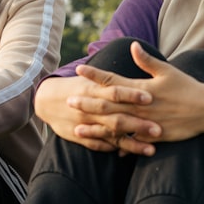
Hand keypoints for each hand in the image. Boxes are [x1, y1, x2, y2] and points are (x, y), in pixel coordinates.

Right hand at [35, 57, 157, 154]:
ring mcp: (86, 125)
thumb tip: (134, 50)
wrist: (44, 100)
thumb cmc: (73, 86)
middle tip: (158, 129)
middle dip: (138, 125)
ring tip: (152, 149)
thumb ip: (109, 75)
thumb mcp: (87, 78)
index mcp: (93, 90)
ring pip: (112, 136)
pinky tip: (132, 154)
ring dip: (132, 143)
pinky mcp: (81, 138)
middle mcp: (90, 109)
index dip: (132, 94)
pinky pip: (100, 146)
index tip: (150, 97)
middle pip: (117, 117)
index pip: (115, 91)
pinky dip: (115, 149)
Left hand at [69, 42, 203, 153]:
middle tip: (68, 100)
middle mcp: (141, 106)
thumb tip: (132, 46)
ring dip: (95, 127)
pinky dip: (117, 144)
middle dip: (88, 102)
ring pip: (115, 126)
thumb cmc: (187, 87)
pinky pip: (131, 142)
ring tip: (77, 128)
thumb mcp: (167, 71)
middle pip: (109, 104)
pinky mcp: (153, 136)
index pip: (114, 80)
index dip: (96, 75)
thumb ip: (147, 61)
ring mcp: (146, 123)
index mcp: (142, 88)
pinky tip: (102, 147)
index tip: (80, 69)